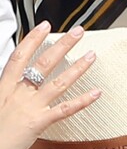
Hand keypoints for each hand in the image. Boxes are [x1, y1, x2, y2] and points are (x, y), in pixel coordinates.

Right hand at [0, 21, 99, 148]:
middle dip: (63, 45)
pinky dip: (82, 101)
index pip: (19, 57)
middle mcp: (20, 94)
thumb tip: (16, 72)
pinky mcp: (39, 122)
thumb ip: (8, 85)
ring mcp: (31, 107)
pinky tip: (95, 92)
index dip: (33, 39)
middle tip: (78, 32)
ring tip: (92, 55)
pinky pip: (64, 109)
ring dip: (78, 67)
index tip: (45, 26)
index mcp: (5, 87)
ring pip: (59, 83)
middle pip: (44, 63)